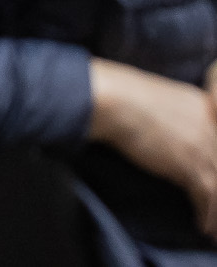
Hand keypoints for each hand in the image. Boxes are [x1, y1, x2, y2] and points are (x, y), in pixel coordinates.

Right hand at [90, 58, 216, 237]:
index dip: (213, 162)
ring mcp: (202, 147)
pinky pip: (206, 197)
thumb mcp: (151, 96)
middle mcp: (208, 126)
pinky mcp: (190, 166)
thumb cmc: (116, 92)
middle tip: (213, 204)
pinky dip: (206, 214)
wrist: (111, 100)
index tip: (210, 178)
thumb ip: (165, 112)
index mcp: (200, 106)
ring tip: (213, 226)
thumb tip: (156, 125)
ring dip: (215, 208)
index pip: (215, 140)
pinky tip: (202, 226)